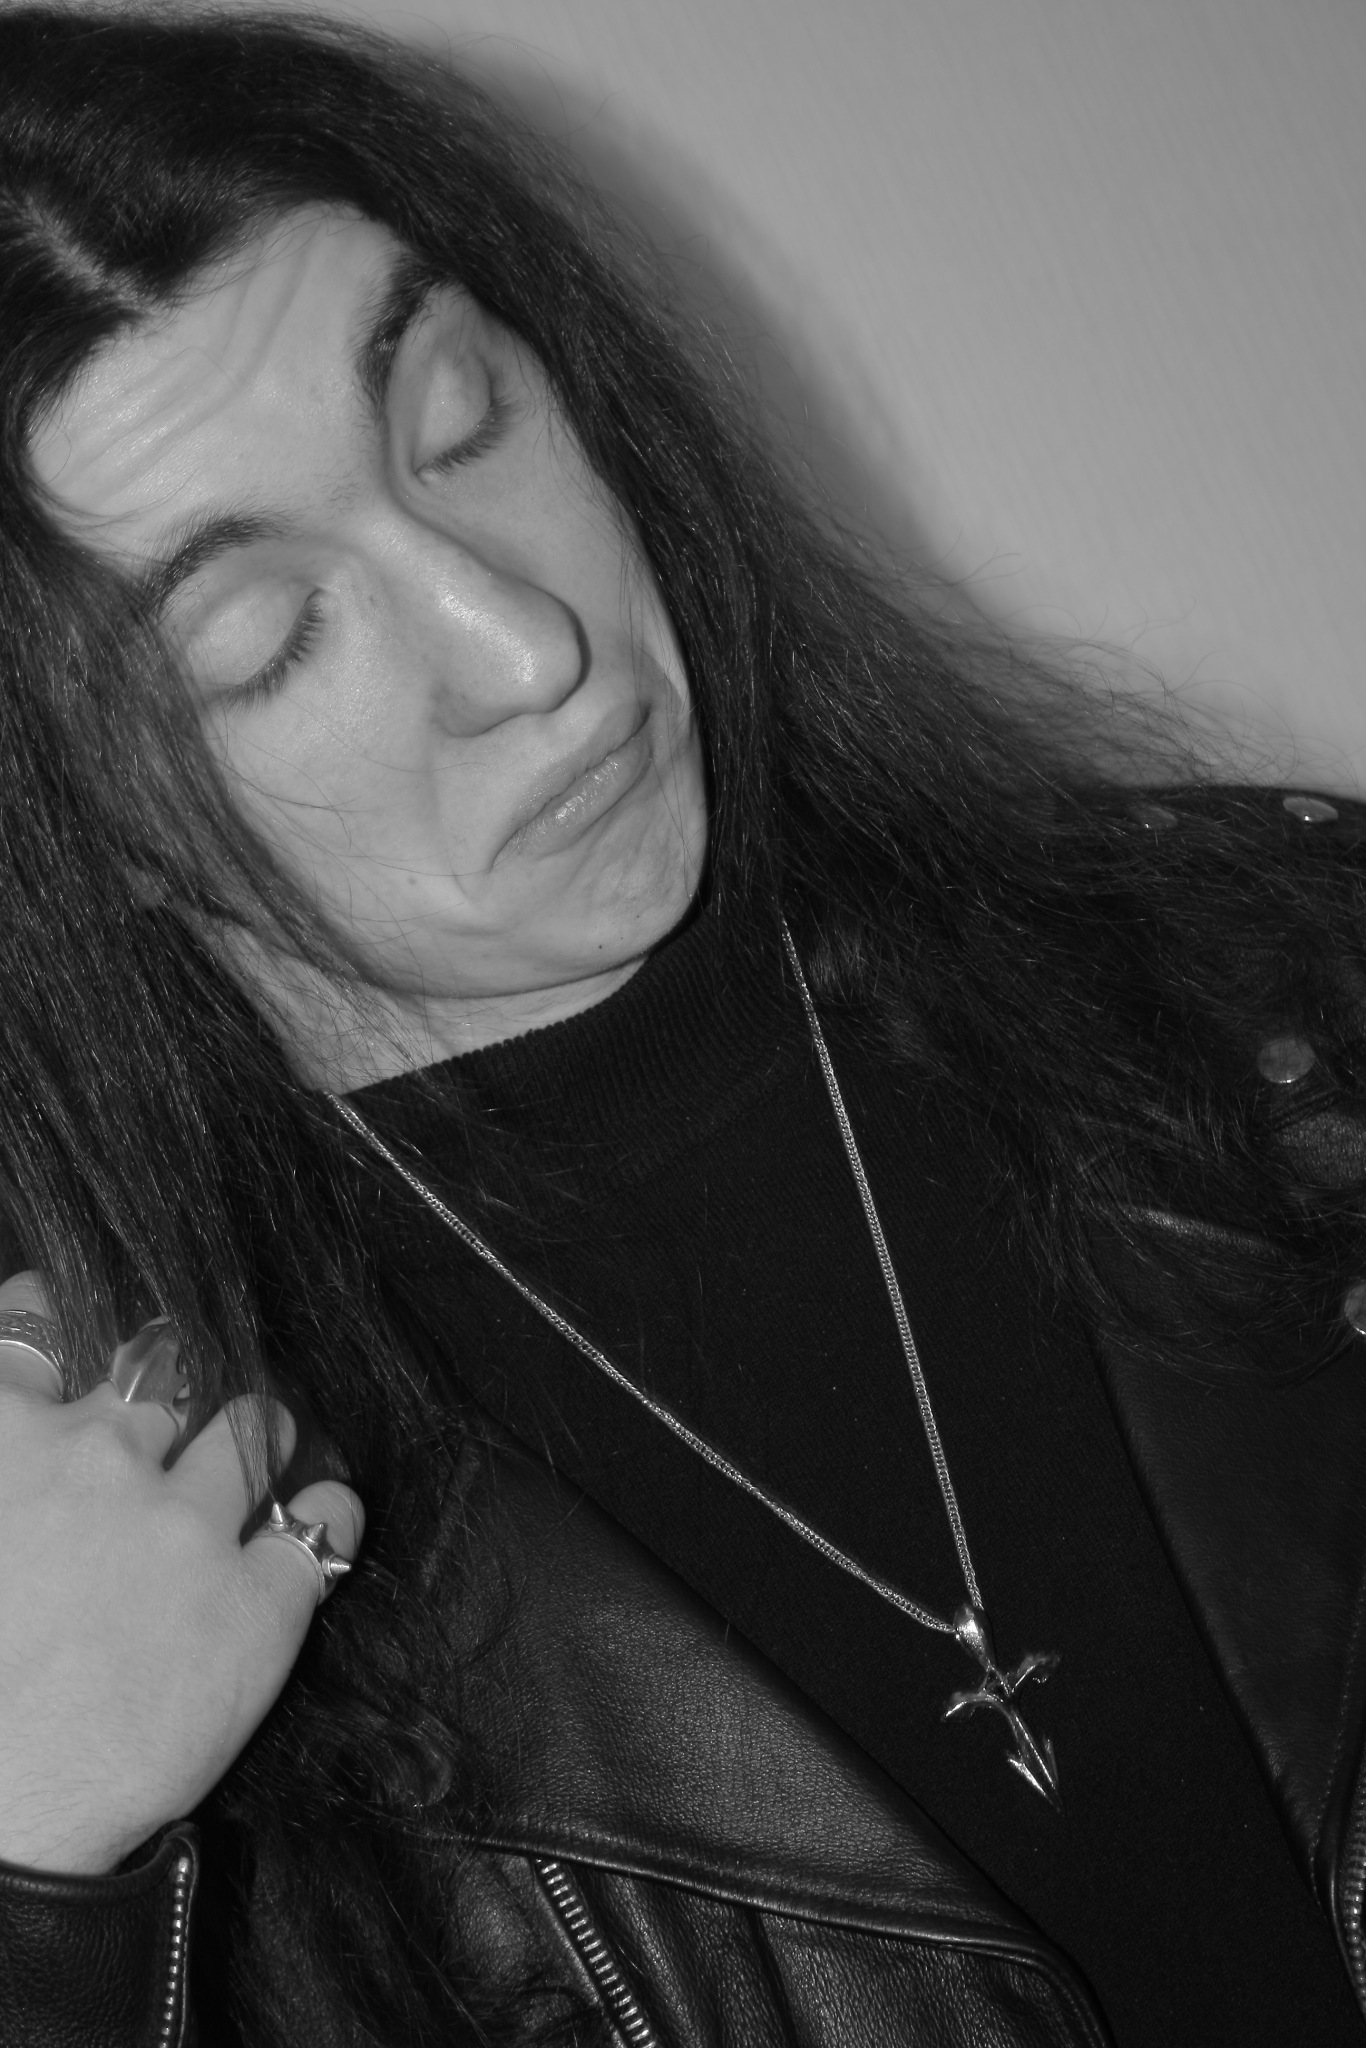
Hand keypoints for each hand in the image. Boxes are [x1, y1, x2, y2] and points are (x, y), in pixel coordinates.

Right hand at [0, 1270, 363, 1876]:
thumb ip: (4, 1467)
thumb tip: (22, 1442)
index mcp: (2, 1441)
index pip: (36, 1322)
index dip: (63, 1308)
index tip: (81, 1319)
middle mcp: (98, 1459)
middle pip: (164, 1373)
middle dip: (177, 1386)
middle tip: (184, 1410)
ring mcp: (185, 1525)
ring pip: (251, 1428)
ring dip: (261, 1432)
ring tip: (267, 1450)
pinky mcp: (257, 1602)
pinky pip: (324, 1521)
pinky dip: (330, 1511)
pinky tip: (326, 1517)